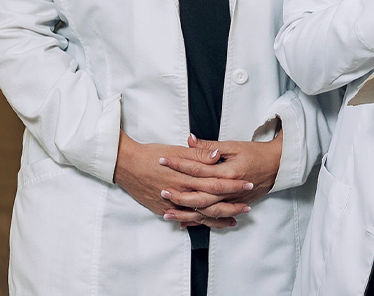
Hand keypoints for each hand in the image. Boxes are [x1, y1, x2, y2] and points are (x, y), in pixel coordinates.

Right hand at [113, 131, 253, 228]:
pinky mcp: (163, 210)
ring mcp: (171, 204)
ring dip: (217, 218)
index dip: (232, 185)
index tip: (247, 184)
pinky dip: (197, 222)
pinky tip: (207, 223)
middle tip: (246, 207)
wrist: (125, 164)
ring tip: (233, 220)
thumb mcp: (176, 150)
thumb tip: (216, 155)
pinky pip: (184, 219)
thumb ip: (198, 154)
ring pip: (199, 215)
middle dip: (230, 206)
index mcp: (186, 176)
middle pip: (210, 203)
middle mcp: (180, 193)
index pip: (215, 182)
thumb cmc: (150, 154)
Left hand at [158, 131, 283, 224]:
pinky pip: (215, 217)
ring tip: (167, 213)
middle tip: (161, 191)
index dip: (179, 164)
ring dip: (186, 213)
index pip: (198, 168)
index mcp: (228, 171)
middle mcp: (230, 189)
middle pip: (200, 195)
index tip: (163, 160)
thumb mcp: (233, 145)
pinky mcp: (235, 206)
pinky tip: (185, 223)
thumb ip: (209, 146)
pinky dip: (199, 221)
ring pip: (206, 211)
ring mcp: (233, 200)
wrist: (277, 165)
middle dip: (179, 195)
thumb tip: (189, 140)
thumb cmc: (255, 153)